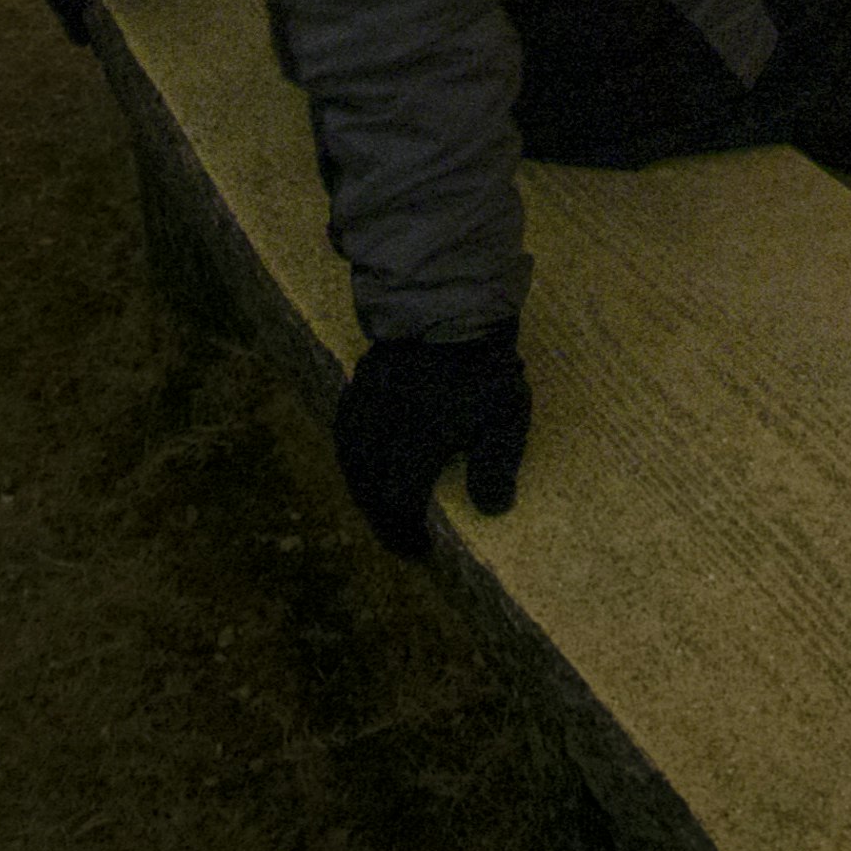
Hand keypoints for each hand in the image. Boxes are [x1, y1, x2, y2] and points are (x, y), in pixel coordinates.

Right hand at [333, 325, 529, 558]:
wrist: (453, 301)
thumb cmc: (482, 365)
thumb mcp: (504, 415)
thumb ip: (497, 465)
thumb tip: (492, 510)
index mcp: (414, 444)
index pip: (397, 503)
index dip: (405, 533)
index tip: (419, 549)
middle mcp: (382, 429)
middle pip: (368, 488)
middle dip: (381, 518)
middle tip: (398, 535)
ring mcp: (367, 403)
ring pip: (351, 459)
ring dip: (363, 488)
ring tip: (379, 503)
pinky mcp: (361, 380)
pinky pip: (345, 427)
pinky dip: (352, 452)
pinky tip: (363, 456)